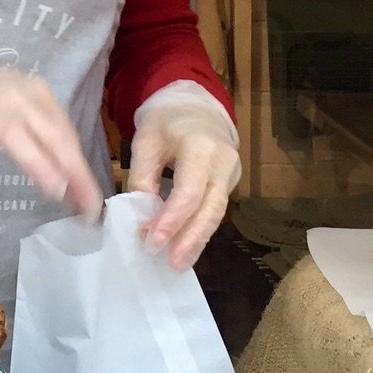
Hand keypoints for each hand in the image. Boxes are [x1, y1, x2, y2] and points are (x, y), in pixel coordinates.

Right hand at [0, 45, 102, 213]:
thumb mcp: (24, 108)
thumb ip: (45, 138)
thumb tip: (73, 180)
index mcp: (39, 97)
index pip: (65, 134)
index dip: (81, 168)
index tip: (93, 201)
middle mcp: (19, 99)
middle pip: (49, 134)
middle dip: (71, 169)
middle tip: (85, 203)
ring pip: (15, 134)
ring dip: (38, 162)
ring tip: (55, 190)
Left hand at [127, 85, 240, 270]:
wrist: (197, 109)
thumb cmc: (167, 123)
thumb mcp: (146, 142)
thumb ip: (142, 177)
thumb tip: (141, 215)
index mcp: (201, 147)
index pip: (189, 191)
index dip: (172, 219)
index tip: (152, 240)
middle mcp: (223, 163)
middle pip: (211, 209)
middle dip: (190, 239)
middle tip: (171, 263)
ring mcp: (231, 175)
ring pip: (216, 215)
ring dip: (196, 241)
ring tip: (178, 263)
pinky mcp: (229, 185)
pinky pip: (215, 211)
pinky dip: (199, 231)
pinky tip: (185, 249)